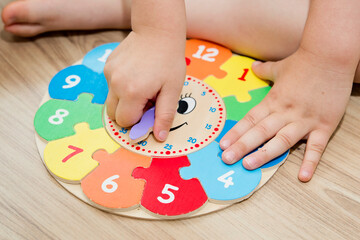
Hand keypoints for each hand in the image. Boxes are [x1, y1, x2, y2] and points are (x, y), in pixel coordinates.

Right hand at [104, 31, 185, 140]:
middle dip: (129, 112)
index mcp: (132, 92)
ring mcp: (109, 74)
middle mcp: (115, 84)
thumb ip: (164, 115)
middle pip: (113, 114)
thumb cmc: (169, 61)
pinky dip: (122, 86)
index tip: (150, 107)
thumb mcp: (172, 90)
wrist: (157, 31)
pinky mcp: (107, 66)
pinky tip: (136, 74)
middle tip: (146, 98)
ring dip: (125, 99)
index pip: (125, 121)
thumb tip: (159, 137)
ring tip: (142, 84)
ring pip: (111, 100)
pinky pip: (111, 86)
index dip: (138, 119)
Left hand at [220, 48, 353, 181]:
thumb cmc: (304, 61)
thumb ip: (264, 70)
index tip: (222, 145)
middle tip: (227, 159)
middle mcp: (285, 112)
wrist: (331, 55)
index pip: (250, 120)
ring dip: (264, 154)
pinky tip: (303, 177)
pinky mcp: (324, 125)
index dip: (235, 133)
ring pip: (281, 140)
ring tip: (248, 166)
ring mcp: (304, 120)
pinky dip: (310, 162)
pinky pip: (316, 147)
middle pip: (260, 132)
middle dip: (241, 146)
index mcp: (273, 100)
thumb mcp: (280, 66)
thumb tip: (253, 66)